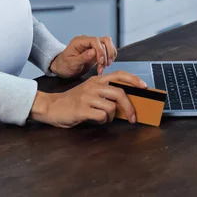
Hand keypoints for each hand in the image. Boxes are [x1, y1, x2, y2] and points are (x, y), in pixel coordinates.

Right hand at [29, 71, 146, 127]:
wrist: (51, 107)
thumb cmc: (74, 101)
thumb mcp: (90, 92)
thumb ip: (106, 93)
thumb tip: (126, 102)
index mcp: (97, 80)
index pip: (119, 75)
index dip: (134, 80)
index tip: (144, 87)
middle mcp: (93, 86)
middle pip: (120, 93)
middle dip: (130, 107)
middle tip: (133, 118)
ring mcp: (87, 97)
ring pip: (111, 107)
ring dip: (112, 117)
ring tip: (104, 118)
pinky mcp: (82, 109)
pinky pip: (101, 116)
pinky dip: (103, 121)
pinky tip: (96, 120)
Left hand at [49, 35, 116, 77]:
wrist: (63, 68)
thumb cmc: (64, 65)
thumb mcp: (71, 63)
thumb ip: (82, 57)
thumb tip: (93, 52)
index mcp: (79, 41)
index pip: (95, 40)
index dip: (100, 50)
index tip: (100, 61)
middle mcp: (87, 41)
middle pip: (105, 40)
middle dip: (107, 53)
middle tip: (105, 64)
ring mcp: (93, 46)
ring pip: (108, 45)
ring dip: (109, 56)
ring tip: (103, 68)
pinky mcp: (97, 52)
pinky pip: (108, 51)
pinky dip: (109, 58)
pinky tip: (104, 66)